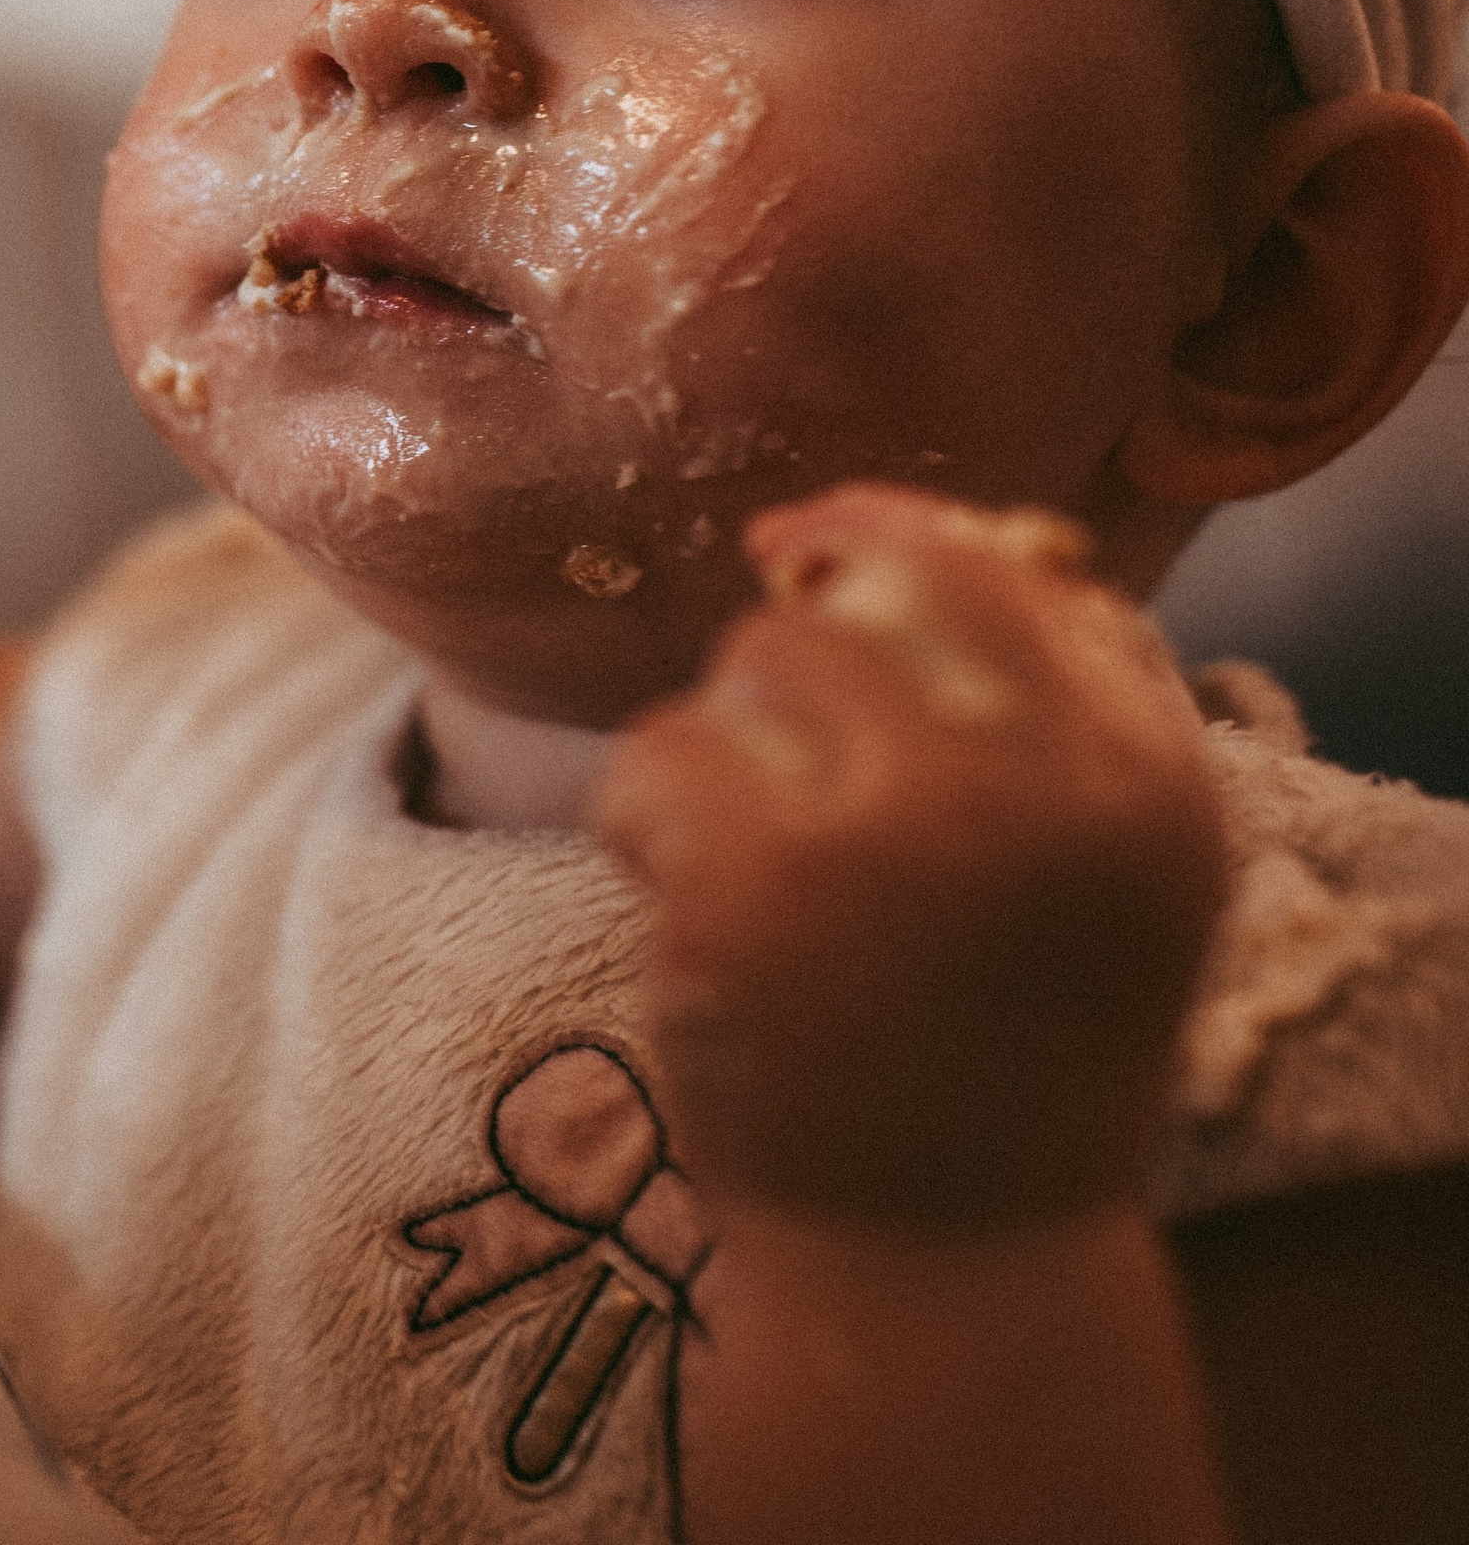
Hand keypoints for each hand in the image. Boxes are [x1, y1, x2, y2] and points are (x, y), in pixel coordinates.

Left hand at [592, 483, 1226, 1231]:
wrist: (937, 1259)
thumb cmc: (999, 1037)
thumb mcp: (1091, 863)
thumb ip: (1036, 693)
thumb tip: (871, 527)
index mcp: (1142, 780)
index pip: (1009, 568)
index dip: (888, 534)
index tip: (809, 552)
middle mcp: (1036, 789)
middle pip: (868, 592)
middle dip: (802, 665)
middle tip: (799, 784)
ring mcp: (892, 834)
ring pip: (753, 660)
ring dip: (730, 751)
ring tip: (770, 878)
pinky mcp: (752, 887)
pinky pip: (655, 751)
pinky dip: (646, 822)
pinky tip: (699, 916)